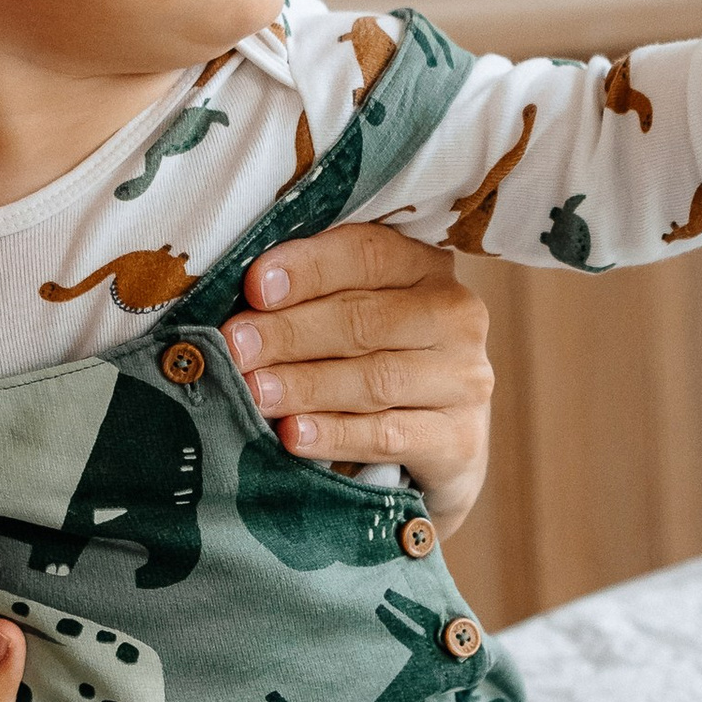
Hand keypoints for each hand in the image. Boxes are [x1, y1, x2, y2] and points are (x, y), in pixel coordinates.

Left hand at [221, 220, 495, 535]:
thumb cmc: (375, 366)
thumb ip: (311, 301)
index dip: (309, 268)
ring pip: (375, 378)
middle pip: (365, 319)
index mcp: (425, 268)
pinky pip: (389, 435)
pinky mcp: (461, 439)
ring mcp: (465, 380)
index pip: (367, 253)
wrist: (439, 448)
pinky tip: (293, 436)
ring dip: (306, 385)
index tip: (254, 287)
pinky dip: (336, 435)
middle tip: (236, 347)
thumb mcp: (352, 320)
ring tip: (254, 392)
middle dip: (291, 333)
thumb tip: (239, 307)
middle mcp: (456, 317)